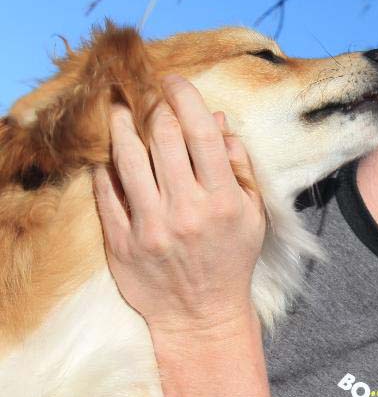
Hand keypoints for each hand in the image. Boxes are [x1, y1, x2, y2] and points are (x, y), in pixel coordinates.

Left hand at [93, 75, 265, 337]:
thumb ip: (239, 166)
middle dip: (154, 107)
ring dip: (120, 126)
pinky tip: (108, 155)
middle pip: (161, 138)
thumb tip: (217, 121)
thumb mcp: (252, 214)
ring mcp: (150, 228)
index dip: (185, 97)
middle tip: (149, 95)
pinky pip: (106, 193)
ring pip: (127, 159)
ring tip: (117, 110)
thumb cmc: (231, 259)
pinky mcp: (121, 243)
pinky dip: (106, 168)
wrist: (201, 316)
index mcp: (222, 200)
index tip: (174, 80)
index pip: (201, 133)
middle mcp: (185, 211)